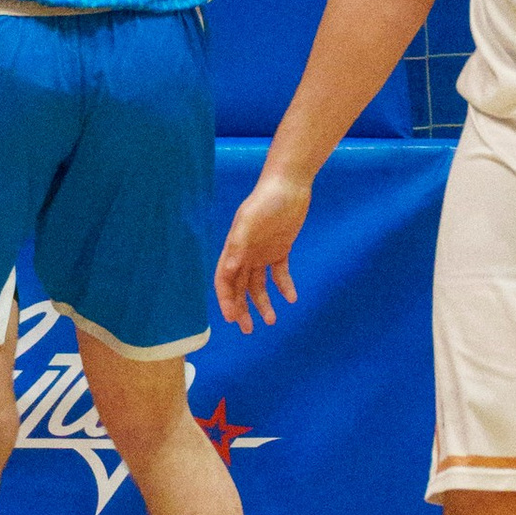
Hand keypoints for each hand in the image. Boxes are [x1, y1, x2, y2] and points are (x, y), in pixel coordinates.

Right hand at [216, 169, 311, 330]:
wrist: (289, 185)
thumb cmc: (266, 201)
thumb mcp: (249, 221)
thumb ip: (238, 245)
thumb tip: (228, 269)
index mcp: (234, 248)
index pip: (224, 280)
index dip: (226, 300)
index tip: (232, 318)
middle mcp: (245, 253)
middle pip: (239, 287)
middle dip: (242, 309)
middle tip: (248, 330)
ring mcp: (262, 252)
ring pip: (258, 285)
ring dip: (263, 303)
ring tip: (272, 321)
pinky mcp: (280, 249)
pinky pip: (280, 273)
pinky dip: (284, 286)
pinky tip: (291, 298)